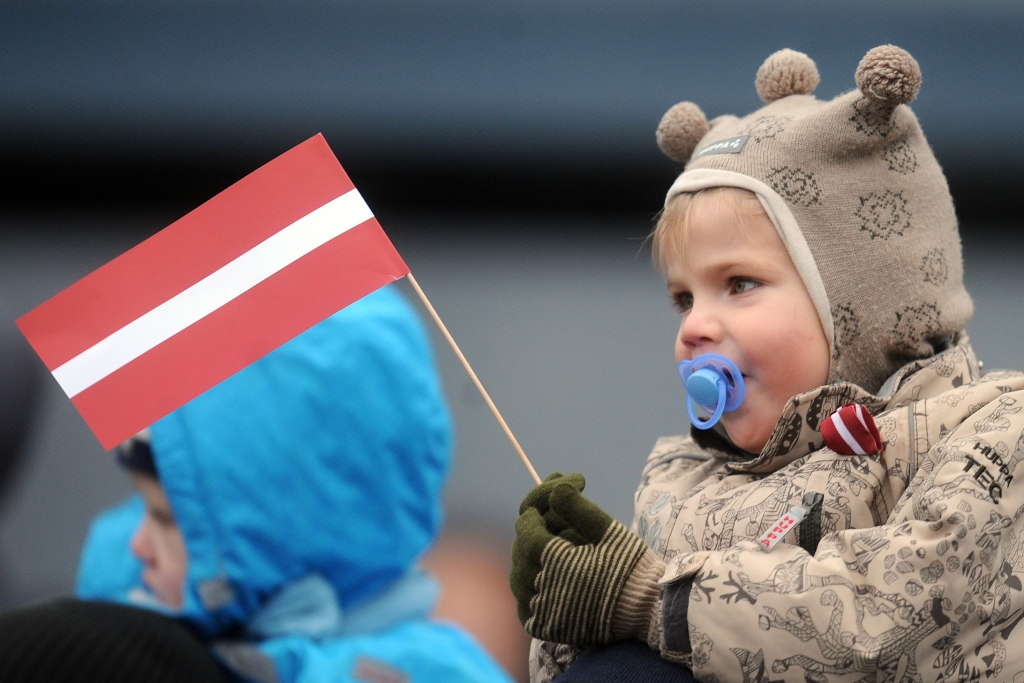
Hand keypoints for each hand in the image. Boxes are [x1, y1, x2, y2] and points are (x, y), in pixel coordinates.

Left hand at [510, 473, 662, 646]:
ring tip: (545, 543)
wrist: (648, 610)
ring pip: (519, 577)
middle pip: (522, 551)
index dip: (535, 511)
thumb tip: (555, 487)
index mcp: (556, 561)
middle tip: (548, 518)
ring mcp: (541, 612)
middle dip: (534, 531)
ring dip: (528, 558)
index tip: (545, 504)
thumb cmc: (630, 566)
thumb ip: (577, 507)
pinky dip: (529, 587)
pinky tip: (542, 573)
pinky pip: (524, 604)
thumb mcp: (608, 530)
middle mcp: (542, 588)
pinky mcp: (545, 628)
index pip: (527, 529)